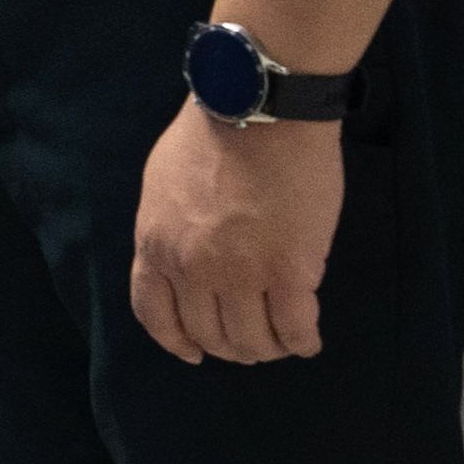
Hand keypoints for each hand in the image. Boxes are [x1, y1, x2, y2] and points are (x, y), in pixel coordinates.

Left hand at [129, 103, 341, 363]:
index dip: (176, 341)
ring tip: (282, 341)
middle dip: (232, 346)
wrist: (260, 110)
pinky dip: (302, 342)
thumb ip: (170, 230)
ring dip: (268, 348)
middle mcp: (192, 268)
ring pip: (252, 340)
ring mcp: (241, 274)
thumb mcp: (163, 184)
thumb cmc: (213, 135)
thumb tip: (183, 261)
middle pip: (210, 334)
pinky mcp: (290, 272)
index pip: (155, 314)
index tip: (193, 353)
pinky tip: (308, 339)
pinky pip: (294, 328)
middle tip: (253, 341)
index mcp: (156, 244)